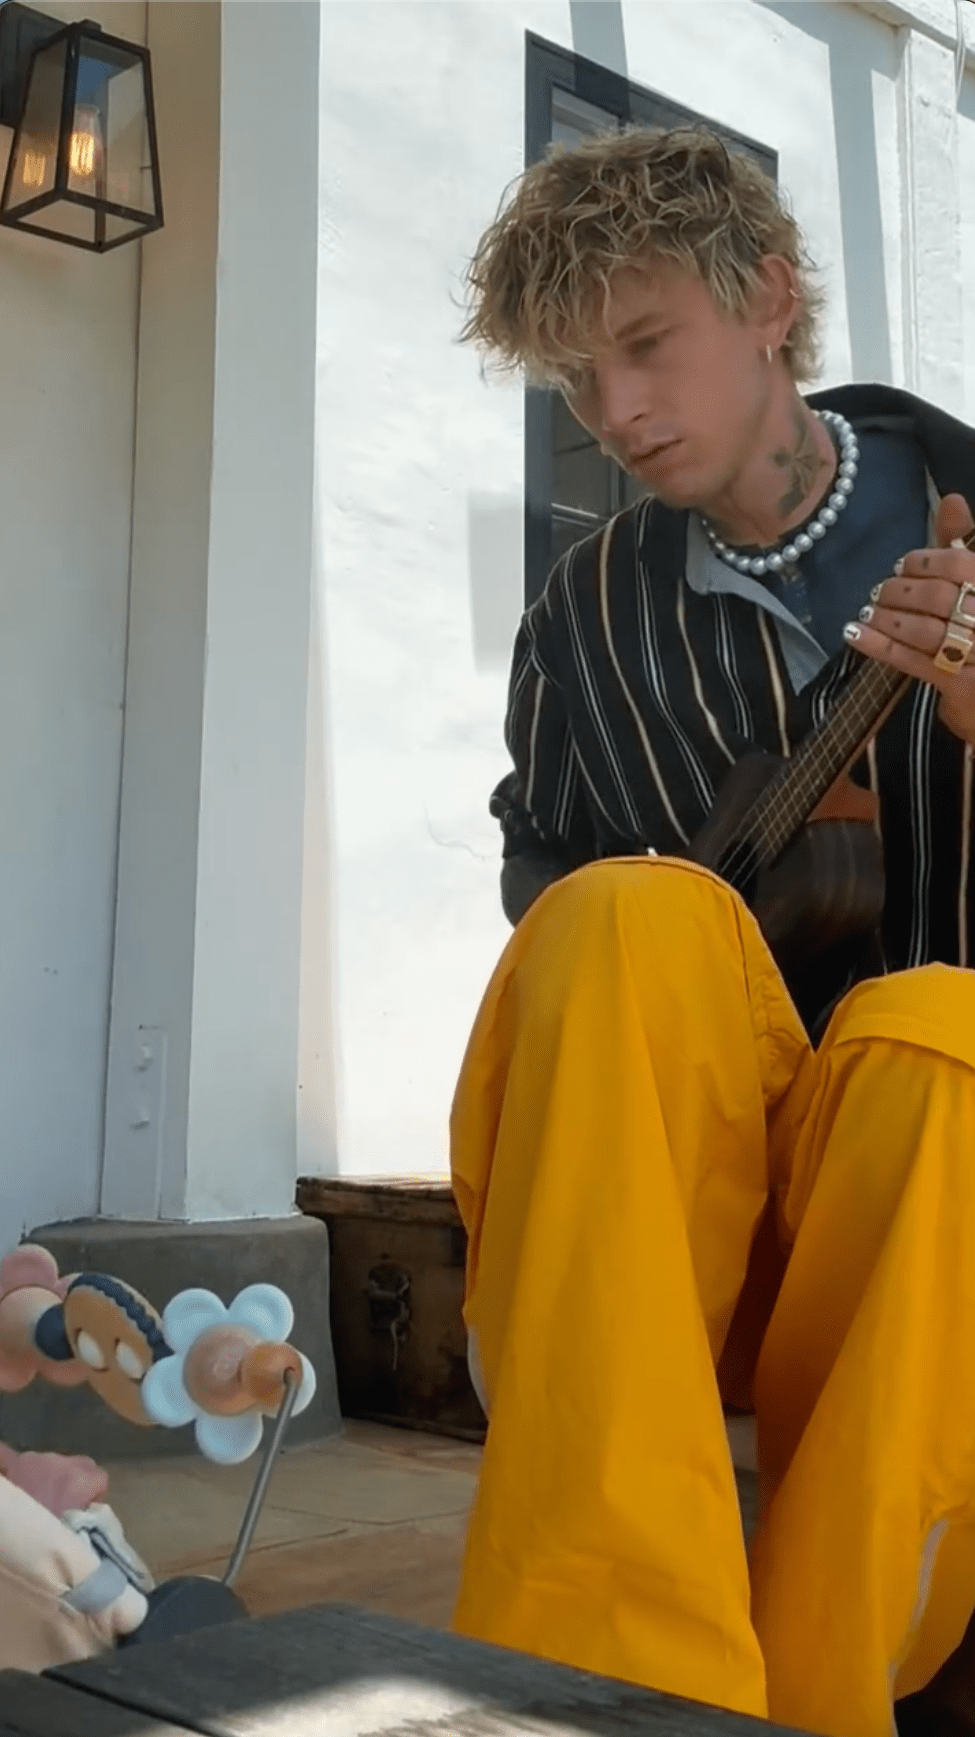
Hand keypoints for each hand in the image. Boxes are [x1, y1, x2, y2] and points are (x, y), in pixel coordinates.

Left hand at [842, 494, 974, 745]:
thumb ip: (962, 545)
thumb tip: (950, 499)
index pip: (959, 565)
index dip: (923, 562)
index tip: (902, 566)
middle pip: (937, 597)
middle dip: (900, 592)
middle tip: (879, 592)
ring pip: (923, 630)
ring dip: (886, 617)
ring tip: (867, 611)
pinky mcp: (960, 686)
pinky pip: (911, 660)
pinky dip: (878, 644)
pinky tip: (854, 634)